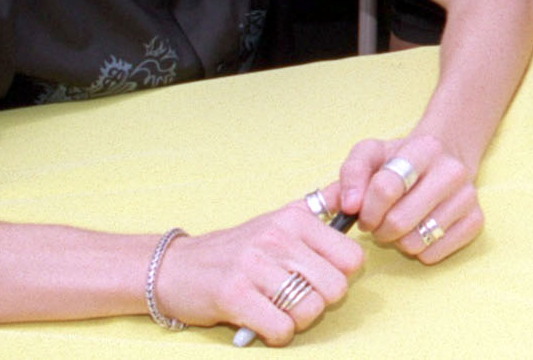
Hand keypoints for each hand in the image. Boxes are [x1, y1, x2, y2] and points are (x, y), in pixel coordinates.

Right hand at [154, 195, 363, 345]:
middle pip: (335, 287)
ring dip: (298, 320)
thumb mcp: (279, 217)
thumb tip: (355, 197)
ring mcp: (254, 266)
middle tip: (299, 299)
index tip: (321, 278)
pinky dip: (277, 334)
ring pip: (310, 309)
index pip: (351, 256)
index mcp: (295, 219)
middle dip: (322, 302)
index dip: (341, 276)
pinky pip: (281, 328)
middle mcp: (277, 238)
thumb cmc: (237, 248)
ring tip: (280, 311)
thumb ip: (319, 207)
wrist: (176, 267)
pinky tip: (265, 324)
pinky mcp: (234, 296)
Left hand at [337, 133, 478, 264]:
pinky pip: (433, 254)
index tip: (360, 212)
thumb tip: (348, 206)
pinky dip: (418, 251)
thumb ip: (351, 174)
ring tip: (399, 226)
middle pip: (399, 221)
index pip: (386, 187)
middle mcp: (452, 170)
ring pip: (415, 242)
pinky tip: (418, 232)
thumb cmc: (399, 161)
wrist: (443, 159)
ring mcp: (468, 197)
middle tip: (378, 223)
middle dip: (378, 229)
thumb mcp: (371, 154)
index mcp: (424, 148)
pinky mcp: (476, 221)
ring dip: (397, 241)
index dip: (366, 208)